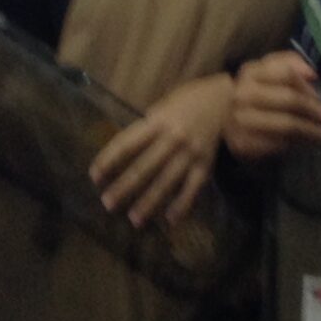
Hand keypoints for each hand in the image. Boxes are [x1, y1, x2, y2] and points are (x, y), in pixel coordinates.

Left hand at [91, 75, 230, 225]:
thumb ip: (145, 129)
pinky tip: (170, 220)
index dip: (108, 160)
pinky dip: (182, 205)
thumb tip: (121, 153)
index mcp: (157, 121)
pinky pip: (192, 189)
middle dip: (124, 187)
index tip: (94, 177)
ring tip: (134, 220)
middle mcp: (173, 138)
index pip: (126, 143)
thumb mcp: (163, 106)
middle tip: (108, 204)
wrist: (226, 100)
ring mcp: (190, 153)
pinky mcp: (206, 165)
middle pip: (144, 167)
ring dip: (149, 202)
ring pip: (166, 182)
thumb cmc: (187, 102)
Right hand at [224, 52, 320, 160]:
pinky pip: (278, 144)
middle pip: (289, 100)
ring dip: (309, 130)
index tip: (319, 95)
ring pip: (287, 125)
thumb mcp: (267, 70)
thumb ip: (289, 63)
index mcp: (250, 73)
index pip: (287, 74)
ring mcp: (242, 121)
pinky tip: (302, 142)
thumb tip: (312, 74)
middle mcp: (243, 95)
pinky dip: (294, 143)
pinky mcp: (244, 144)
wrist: (223, 117)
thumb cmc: (254, 91)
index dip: (306, 85)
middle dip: (312, 109)